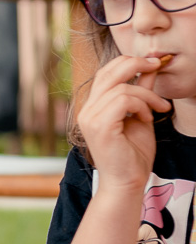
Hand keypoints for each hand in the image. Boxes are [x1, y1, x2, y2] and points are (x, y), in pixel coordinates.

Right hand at [76, 53, 170, 191]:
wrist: (127, 181)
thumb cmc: (133, 154)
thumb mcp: (141, 114)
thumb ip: (142, 91)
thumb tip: (150, 67)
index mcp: (93, 107)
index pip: (106, 72)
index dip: (129, 61)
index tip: (154, 64)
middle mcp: (86, 111)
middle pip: (109, 72)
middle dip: (138, 63)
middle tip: (158, 65)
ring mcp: (90, 118)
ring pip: (122, 88)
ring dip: (147, 95)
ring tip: (157, 109)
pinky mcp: (99, 126)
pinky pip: (123, 100)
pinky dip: (141, 105)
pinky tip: (147, 118)